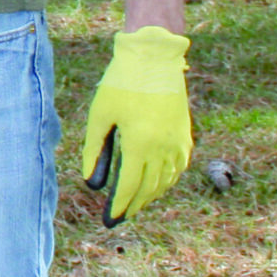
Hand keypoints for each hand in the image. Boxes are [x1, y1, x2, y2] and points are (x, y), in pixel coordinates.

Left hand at [79, 26, 191, 223]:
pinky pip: (178, 167)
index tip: (110, 219)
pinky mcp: (185, 134)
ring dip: (151, 195)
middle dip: (134, 205)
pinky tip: (157, 182)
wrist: (154, 57)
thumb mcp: (100, 116)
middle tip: (121, 216)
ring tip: (136, 202)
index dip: (120, 206)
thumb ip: (94, 150)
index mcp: (140, 144)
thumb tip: (91, 182)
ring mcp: (178, 142)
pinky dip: (167, 179)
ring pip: (166, 181)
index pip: (130, 187)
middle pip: (149, 189)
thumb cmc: (121, 83)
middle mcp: (163, 148)